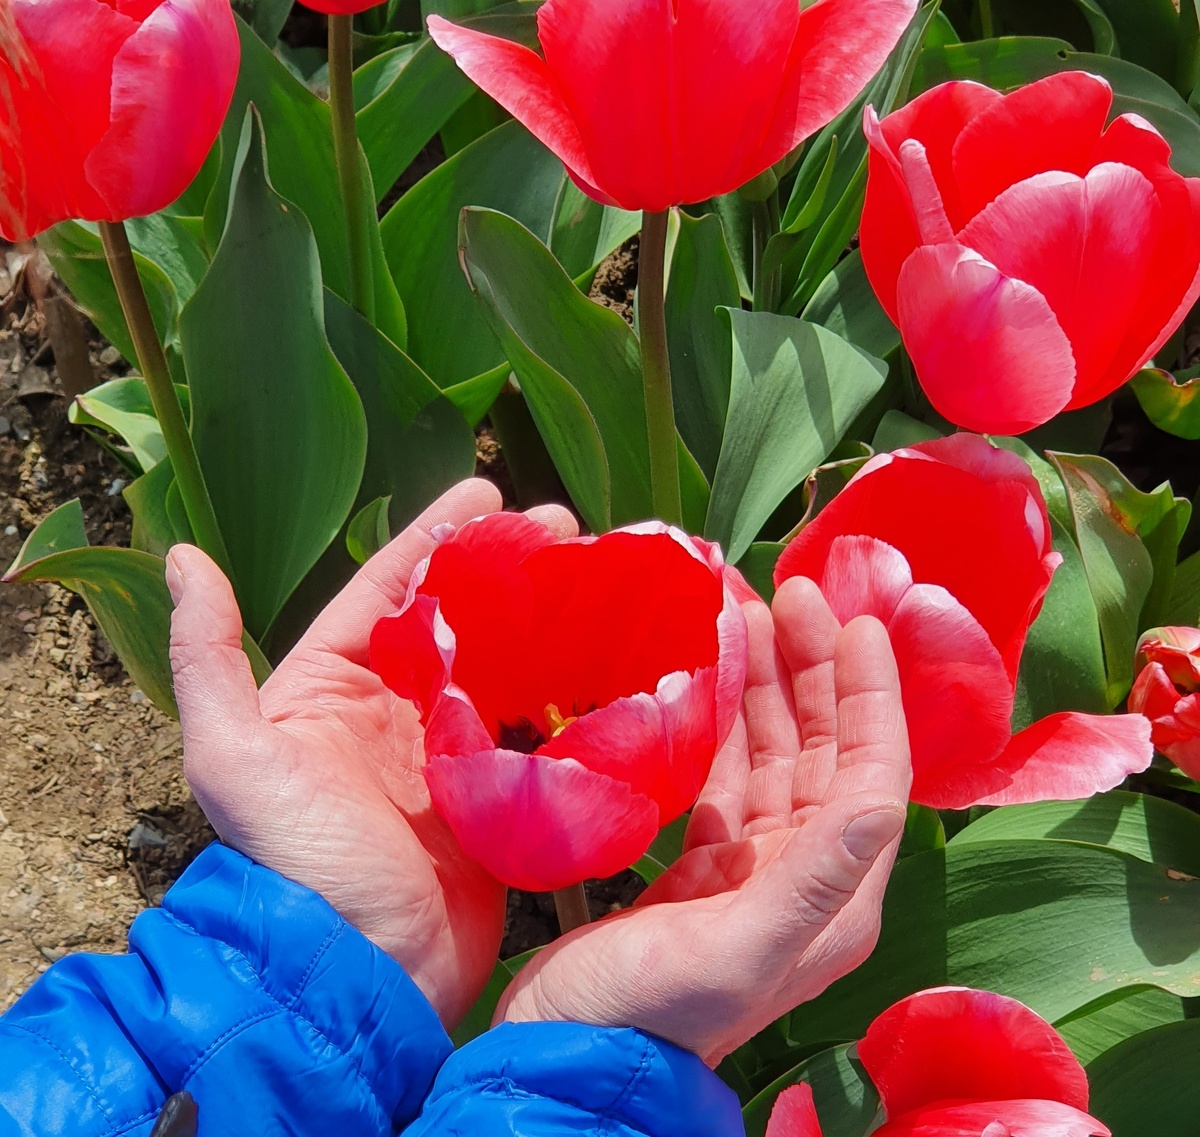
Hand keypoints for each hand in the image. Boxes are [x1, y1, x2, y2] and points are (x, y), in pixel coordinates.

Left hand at [167, 480, 577, 1028]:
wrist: (358, 975)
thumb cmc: (295, 861)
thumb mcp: (235, 755)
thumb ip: (208, 656)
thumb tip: (183, 557)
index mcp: (337, 687)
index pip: (391, 588)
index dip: (438, 536)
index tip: (489, 495)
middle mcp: (397, 712)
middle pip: (463, 618)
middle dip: (511, 569)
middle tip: (567, 531)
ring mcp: (453, 755)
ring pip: (508, 667)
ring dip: (549, 624)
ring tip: (599, 583)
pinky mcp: (498, 798)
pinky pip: (539, 733)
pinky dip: (570, 699)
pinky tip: (612, 667)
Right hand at [497, 576, 911, 1064]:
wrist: (568, 1055)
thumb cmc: (649, 1009)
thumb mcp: (737, 950)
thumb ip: (814, 881)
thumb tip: (883, 802)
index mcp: (836, 897)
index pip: (871, 773)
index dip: (871, 695)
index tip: (854, 621)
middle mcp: (805, 876)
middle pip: (824, 751)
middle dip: (815, 670)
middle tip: (791, 593)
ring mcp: (751, 868)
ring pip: (773, 754)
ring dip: (768, 685)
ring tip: (750, 614)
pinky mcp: (701, 865)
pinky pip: (726, 774)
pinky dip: (722, 722)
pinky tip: (711, 677)